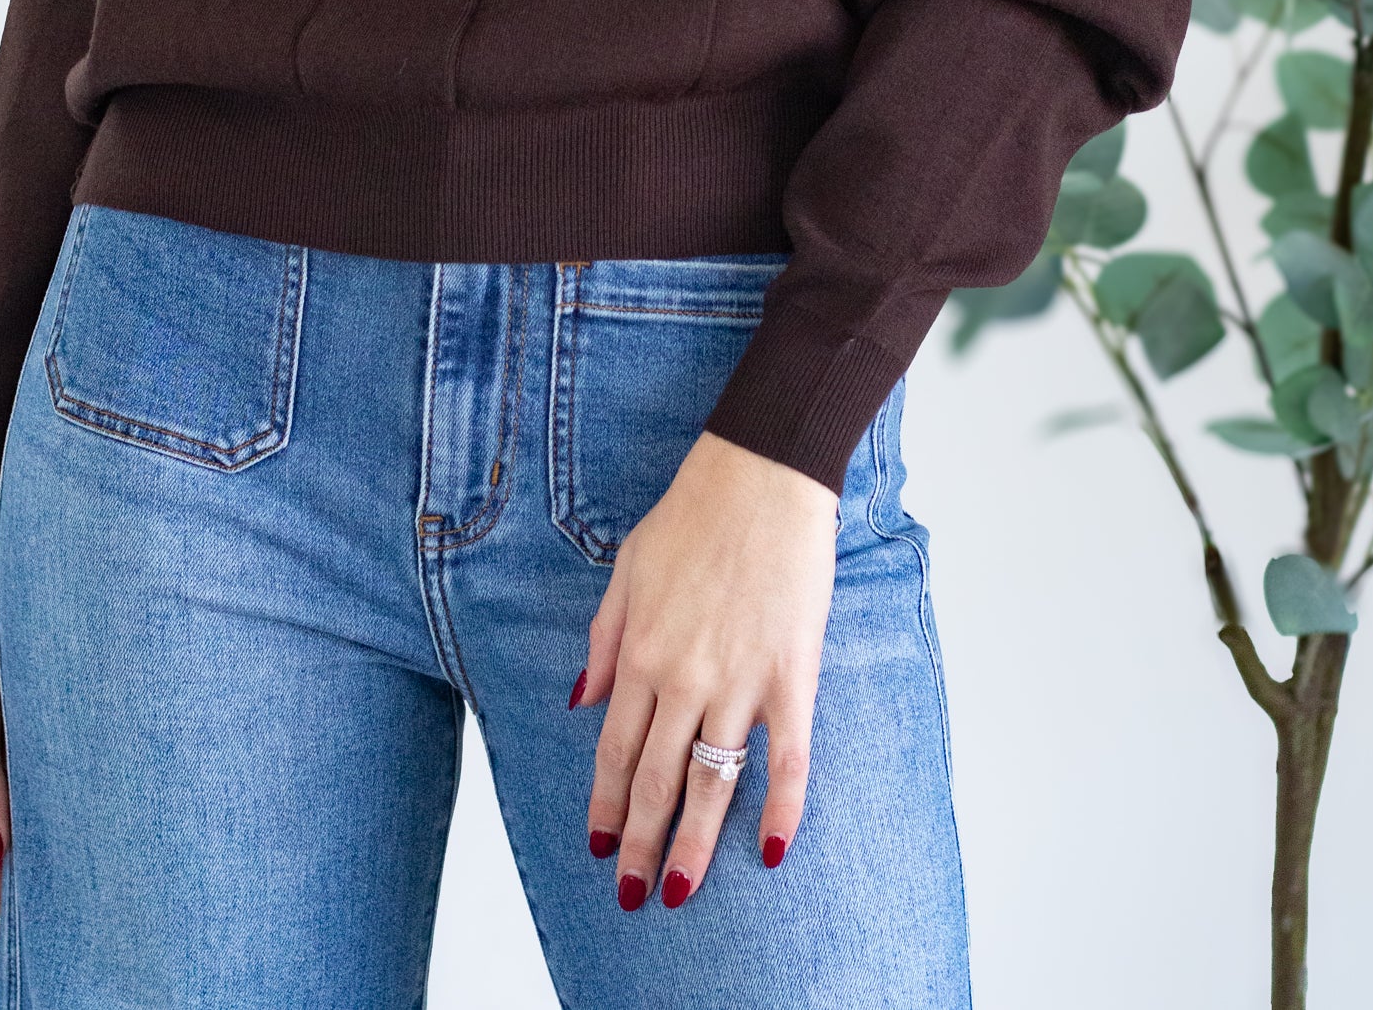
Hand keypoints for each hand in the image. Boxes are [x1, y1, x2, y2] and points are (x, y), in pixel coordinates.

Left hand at [572, 428, 837, 908]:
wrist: (761, 476)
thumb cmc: (693, 515)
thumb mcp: (626, 568)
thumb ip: (603, 639)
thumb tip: (580, 701)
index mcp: (639, 652)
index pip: (615, 750)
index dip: (608, 805)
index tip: (602, 847)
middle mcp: (683, 677)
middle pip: (657, 780)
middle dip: (643, 844)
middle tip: (637, 895)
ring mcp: (739, 681)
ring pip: (712, 782)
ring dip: (696, 843)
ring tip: (684, 891)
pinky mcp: (791, 676)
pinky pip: (789, 759)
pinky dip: (783, 809)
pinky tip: (775, 851)